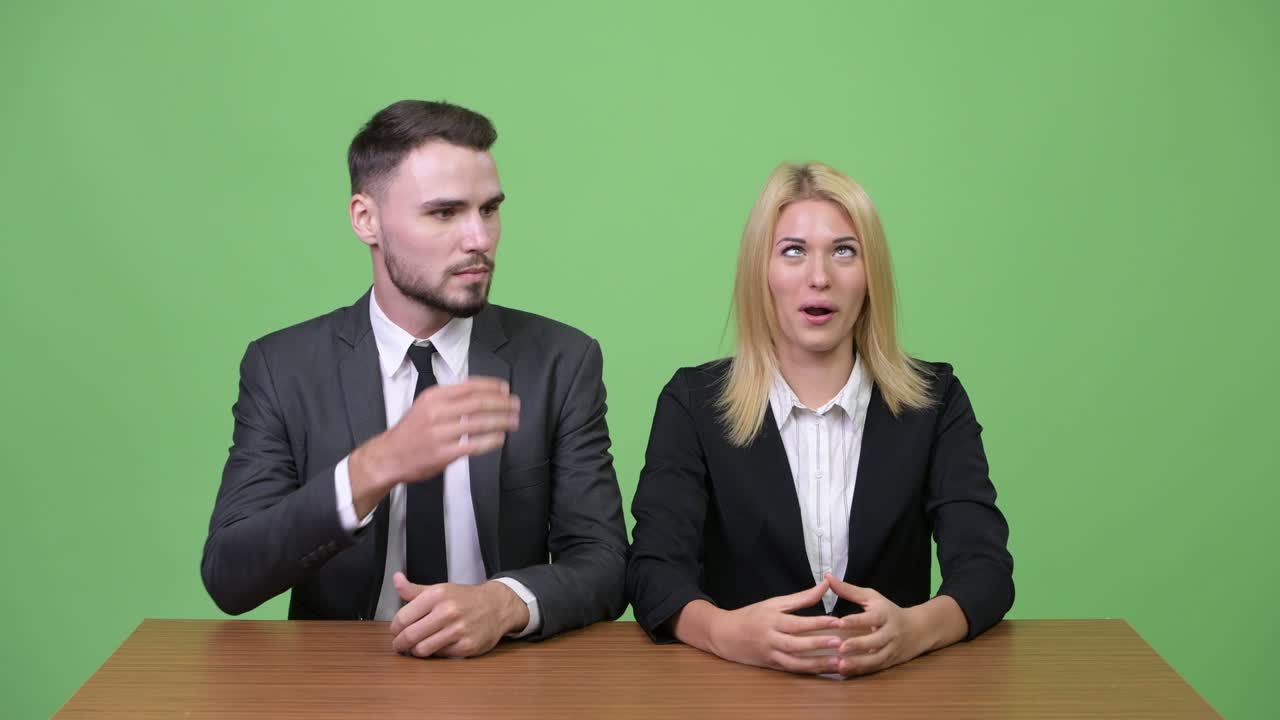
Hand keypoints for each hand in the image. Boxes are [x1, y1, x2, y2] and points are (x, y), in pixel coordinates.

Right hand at [350, 378, 518, 516]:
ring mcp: (439, 433)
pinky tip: (500, 439)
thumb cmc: (411, 431)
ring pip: (479, 423)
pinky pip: (473, 445)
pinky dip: (490, 441)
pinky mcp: (443, 453)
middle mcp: (437, 412)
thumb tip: (482, 393)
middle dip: (502, 403)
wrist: (389, 456)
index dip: (492, 387)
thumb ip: (450, 398)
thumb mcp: (425, 405)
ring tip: (514, 421)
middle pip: (478, 403)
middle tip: (516, 405)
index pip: (469, 386)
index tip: (506, 389)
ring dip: (501, 421)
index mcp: (434, 397)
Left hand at [389, 572, 529, 657]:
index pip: (402, 618)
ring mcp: (458, 630)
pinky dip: (435, 653)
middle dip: (400, 643)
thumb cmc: (464, 599)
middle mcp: (447, 611)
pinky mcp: (467, 646)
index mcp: (437, 595)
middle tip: (400, 645)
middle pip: (409, 636)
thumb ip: (414, 589)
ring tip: (417, 646)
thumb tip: (396, 579)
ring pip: (422, 649)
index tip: (396, 631)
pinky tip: (438, 645)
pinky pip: (439, 656)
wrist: (496, 606)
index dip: (395, 628)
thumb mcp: (440, 589)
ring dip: (416, 650)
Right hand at [695, 579, 847, 674]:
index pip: (797, 622)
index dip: (818, 623)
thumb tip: (825, 584)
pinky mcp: (771, 666)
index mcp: (772, 620)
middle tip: (840, 643)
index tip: (837, 622)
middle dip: (818, 644)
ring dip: (817, 664)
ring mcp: (770, 655)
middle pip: (796, 644)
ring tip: (838, 663)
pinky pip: (792, 670)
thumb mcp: (774, 603)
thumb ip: (801, 598)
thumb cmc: (751, 616)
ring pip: (795, 662)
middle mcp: (771, 639)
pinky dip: (809, 671)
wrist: (724, 634)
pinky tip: (825, 669)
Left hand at [825, 573, 930, 676]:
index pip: (872, 617)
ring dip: (859, 663)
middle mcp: (891, 633)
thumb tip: (828, 577)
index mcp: (885, 614)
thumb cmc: (888, 610)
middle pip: (876, 640)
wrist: (919, 629)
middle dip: (859, 644)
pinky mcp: (890, 662)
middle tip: (840, 647)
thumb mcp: (872, 597)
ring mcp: (892, 649)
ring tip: (841, 665)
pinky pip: (876, 668)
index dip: (857, 620)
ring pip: (877, 658)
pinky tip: (845, 671)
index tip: (840, 622)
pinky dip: (861, 671)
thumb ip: (849, 590)